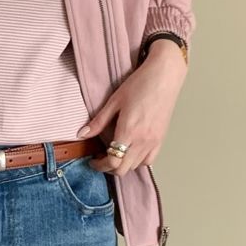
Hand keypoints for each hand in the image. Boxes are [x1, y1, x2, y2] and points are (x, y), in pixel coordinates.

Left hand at [77, 39, 187, 175]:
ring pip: (135, 166)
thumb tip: (82, 134)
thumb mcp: (114, 101)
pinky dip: (138, 161)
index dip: (100, 165)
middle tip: (100, 159)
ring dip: (123, 164)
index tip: (93, 160)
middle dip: (108, 167)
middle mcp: (142, 140)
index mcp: (128, 131)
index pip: (113, 161)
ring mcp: (154, 141)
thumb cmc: (140, 84)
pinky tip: (131, 151)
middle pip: (123, 169)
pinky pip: (149, 160)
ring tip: (115, 153)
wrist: (164, 76)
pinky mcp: (161, 139)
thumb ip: (98, 121)